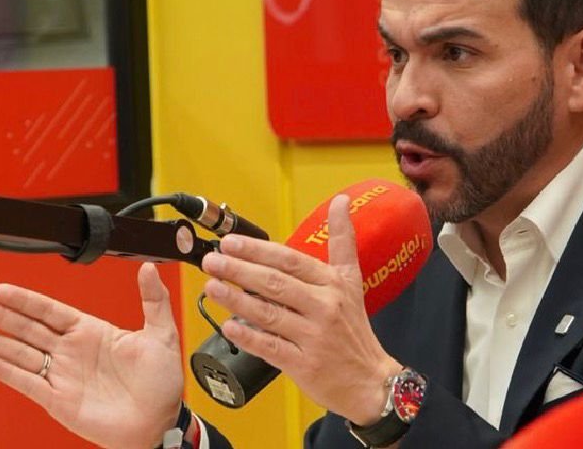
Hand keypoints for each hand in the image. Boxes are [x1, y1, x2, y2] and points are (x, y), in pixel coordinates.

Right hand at [0, 263, 184, 448]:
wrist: (159, 420)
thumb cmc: (161, 381)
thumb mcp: (162, 334)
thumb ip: (153, 300)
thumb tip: (150, 268)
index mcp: (93, 332)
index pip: (52, 311)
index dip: (27, 301)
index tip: (4, 290)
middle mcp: (72, 351)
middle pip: (29, 329)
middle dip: (3, 316)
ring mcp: (63, 375)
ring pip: (22, 354)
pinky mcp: (58, 400)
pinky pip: (29, 383)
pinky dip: (9, 373)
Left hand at [202, 194, 401, 424]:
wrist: (370, 380)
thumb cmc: (354, 331)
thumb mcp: (352, 281)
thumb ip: (343, 240)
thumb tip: (341, 200)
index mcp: (333, 284)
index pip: (290, 261)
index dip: (258, 250)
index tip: (231, 242)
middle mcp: (324, 307)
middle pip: (275, 283)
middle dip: (239, 270)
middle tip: (212, 260)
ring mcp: (313, 336)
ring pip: (268, 313)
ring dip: (236, 299)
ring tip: (212, 286)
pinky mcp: (304, 364)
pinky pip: (270, 347)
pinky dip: (247, 336)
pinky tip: (227, 326)